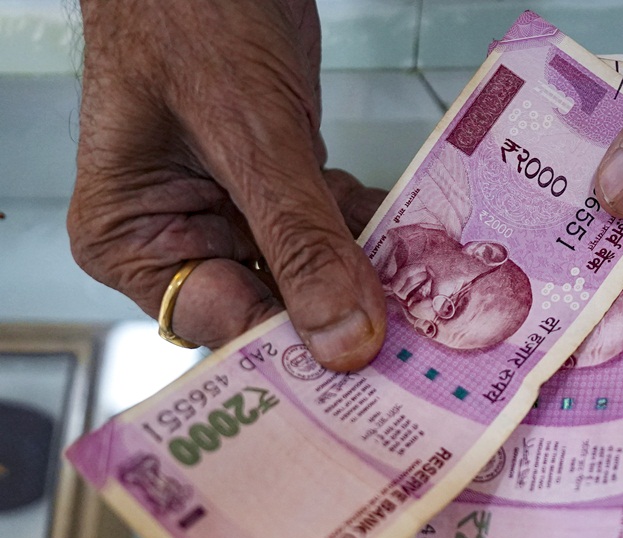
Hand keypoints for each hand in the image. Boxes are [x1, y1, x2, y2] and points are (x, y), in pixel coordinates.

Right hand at [68, 0, 387, 370]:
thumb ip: (297, 236)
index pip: (220, 324)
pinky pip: (335, 226)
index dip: (293, 347)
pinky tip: (414, 231)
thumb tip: (340, 334)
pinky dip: (374, 226)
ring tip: (430, 283)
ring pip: (316, 271)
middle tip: (414, 334)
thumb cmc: (185, 12)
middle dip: (343, 311)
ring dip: (370, 270)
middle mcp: (183, 234)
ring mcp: (238, 211)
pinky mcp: (284, 185)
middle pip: (275, 308)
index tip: (364, 360)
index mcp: (134, 238)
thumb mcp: (245, 131)